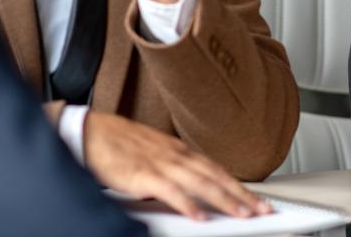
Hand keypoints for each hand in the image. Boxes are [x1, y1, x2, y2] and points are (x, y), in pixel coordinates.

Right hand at [83, 111, 270, 219]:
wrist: (89, 132)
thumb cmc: (117, 144)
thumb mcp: (154, 155)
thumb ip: (173, 171)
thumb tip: (191, 191)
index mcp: (179, 151)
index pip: (217, 170)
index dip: (239, 186)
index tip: (258, 200)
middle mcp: (176, 155)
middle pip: (216, 176)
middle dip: (242, 195)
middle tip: (262, 210)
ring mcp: (160, 164)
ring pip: (201, 184)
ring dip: (225, 200)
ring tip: (243, 214)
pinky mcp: (142, 175)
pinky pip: (170, 191)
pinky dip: (188, 204)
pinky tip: (201, 217)